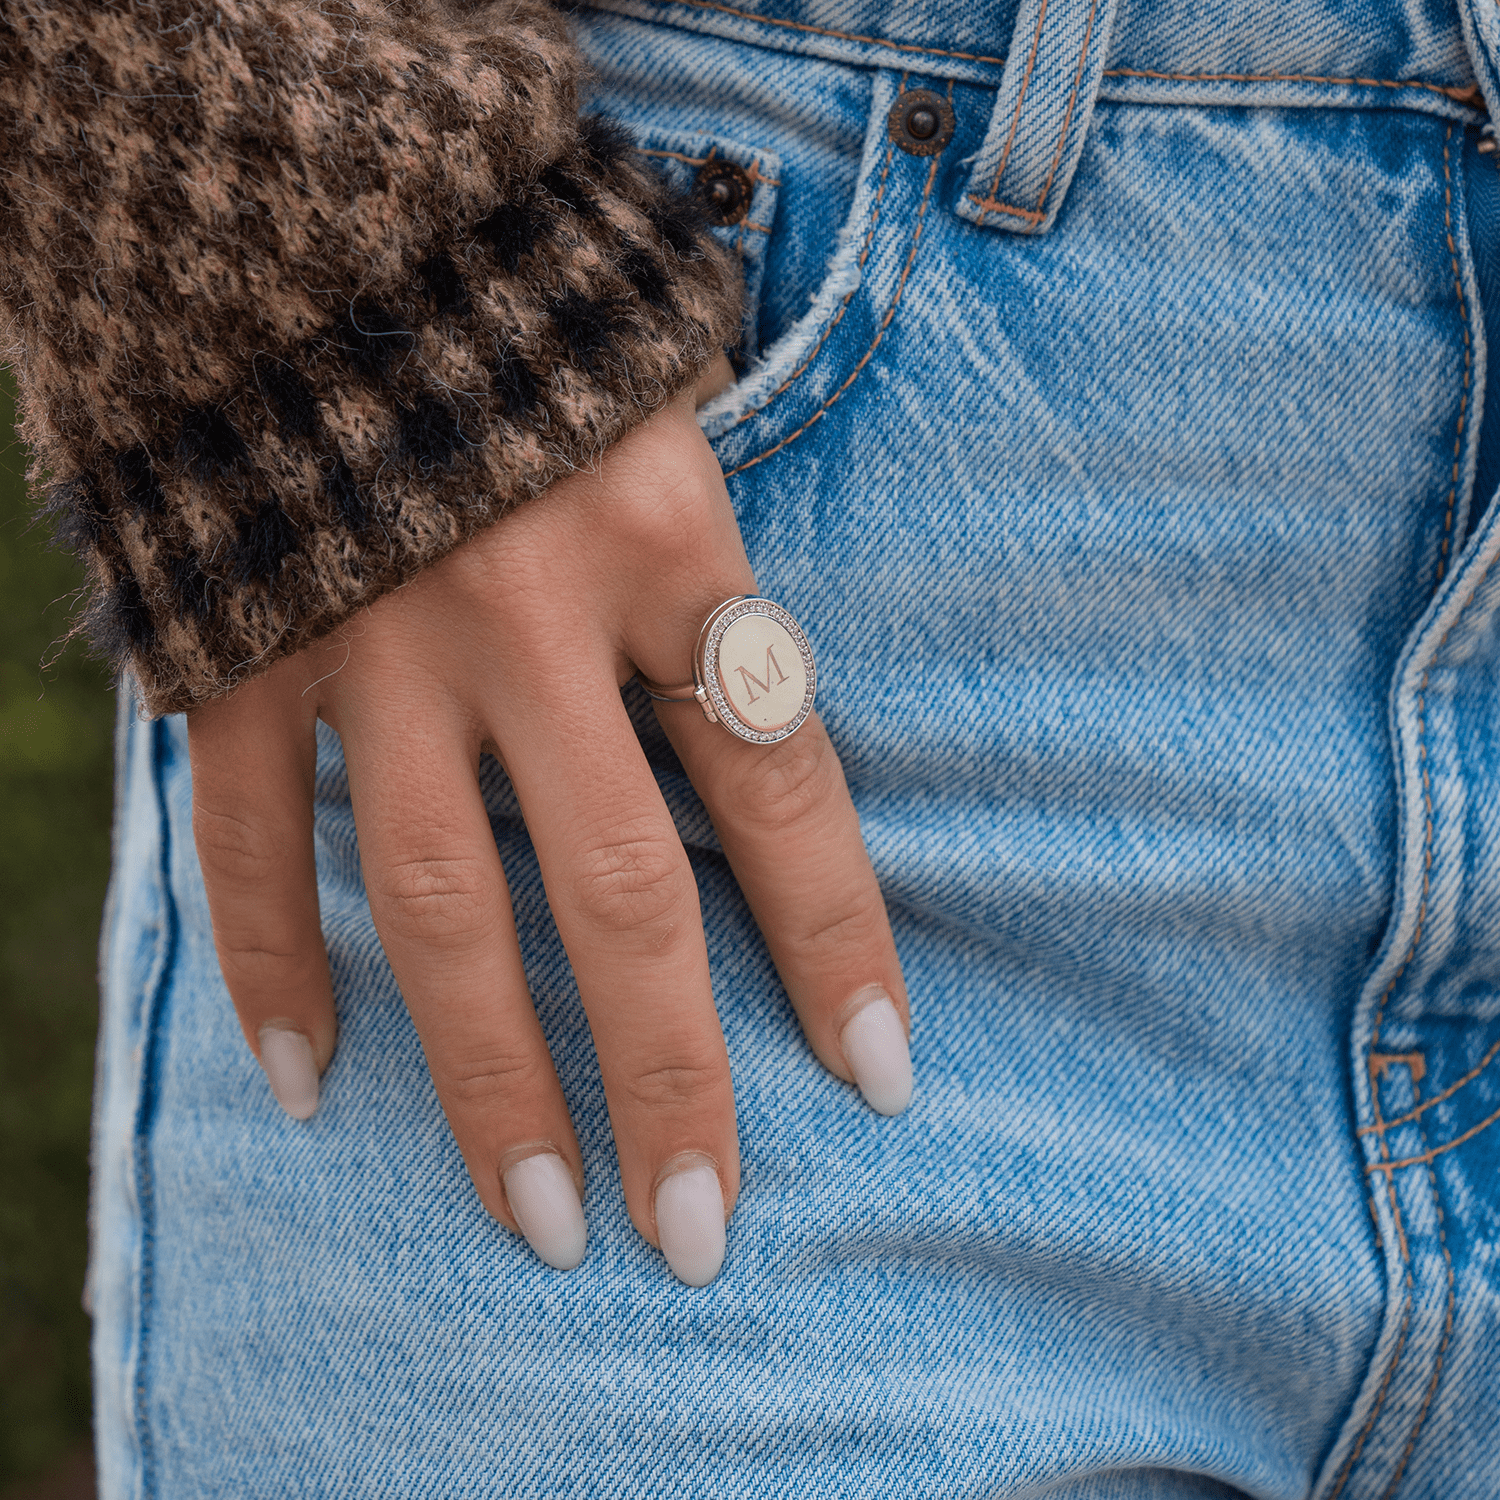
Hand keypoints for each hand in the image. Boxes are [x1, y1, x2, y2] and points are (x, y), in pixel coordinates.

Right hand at [186, 359, 910, 1285]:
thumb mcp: (673, 434)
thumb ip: (712, 601)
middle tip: (699, 1231)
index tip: (881, 1081)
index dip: (836, 942)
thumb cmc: (543, 337)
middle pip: (615, 893)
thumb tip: (758, 782)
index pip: (780, 787)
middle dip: (667, 1076)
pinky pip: (251, 837)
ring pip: (438, 905)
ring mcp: (374, 643)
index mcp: (662, 545)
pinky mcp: (247, 649)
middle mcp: (525, 615)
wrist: (333, 221)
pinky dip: (271, 964)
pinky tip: (309, 1083)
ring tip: (538, 1218)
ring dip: (489, 1078)